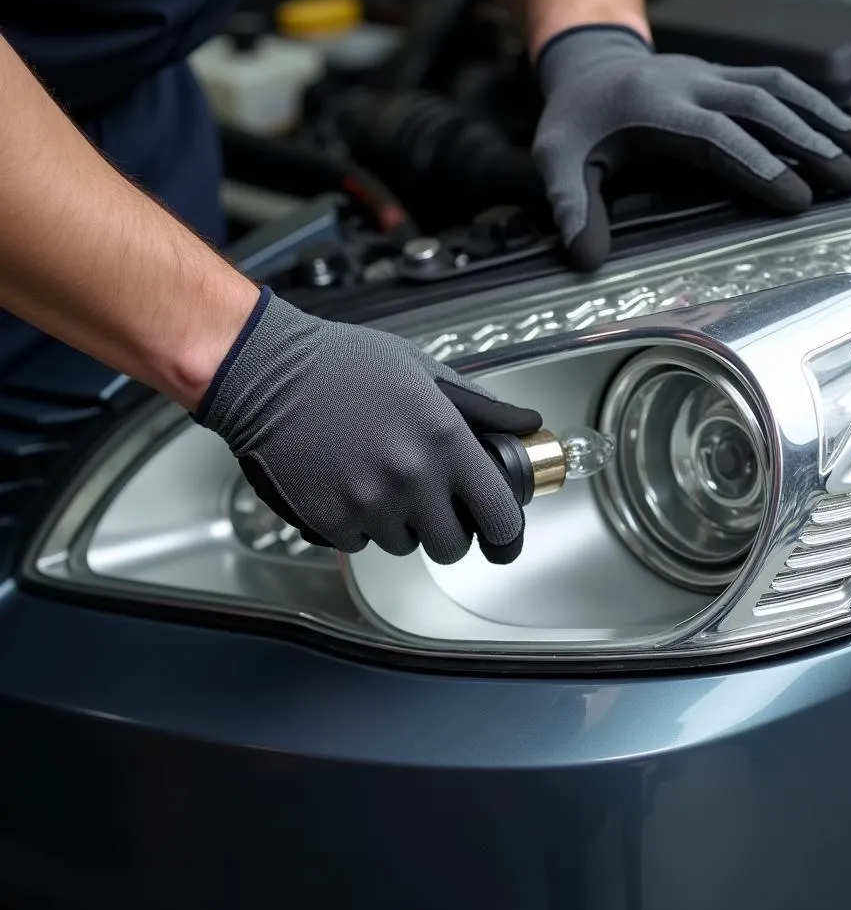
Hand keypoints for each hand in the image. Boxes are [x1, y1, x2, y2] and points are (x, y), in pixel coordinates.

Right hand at [196, 288, 541, 564]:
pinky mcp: (328, 519)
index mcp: (444, 438)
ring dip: (399, 525)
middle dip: (446, 531)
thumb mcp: (422, 370)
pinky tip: (346, 485)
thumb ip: (480, 406)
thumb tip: (526, 425)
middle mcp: (411, 476)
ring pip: (404, 545)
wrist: (266, 369)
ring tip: (377, 480)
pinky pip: (359, 543)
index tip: (501, 537)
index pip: (499, 515)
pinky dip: (358, 525)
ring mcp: (368, 502)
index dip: (506, 534)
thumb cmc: (343, 363)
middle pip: (452, 546)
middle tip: (431, 506)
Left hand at [532, 24, 850, 269]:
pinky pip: (778, 84)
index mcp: (654, 105)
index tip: (794, 196)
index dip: (756, 162)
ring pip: (780, 87)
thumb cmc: (574, 118)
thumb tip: (586, 257)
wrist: (588, 62)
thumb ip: (571, 206)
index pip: (714, 133)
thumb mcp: (557, 159)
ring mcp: (713, 74)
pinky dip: (815, 105)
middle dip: (808, 141)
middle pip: (760, 104)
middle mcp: (692, 82)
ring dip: (825, 118)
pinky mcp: (727, 76)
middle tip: (848, 181)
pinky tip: (844, 131)